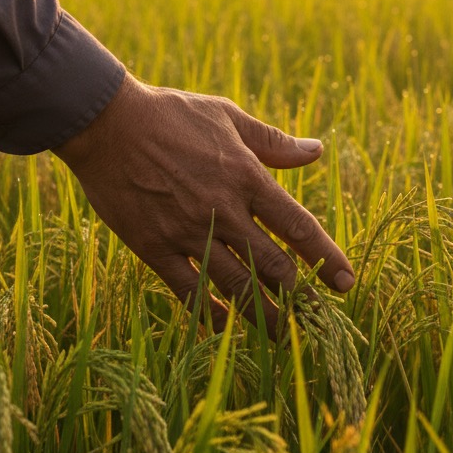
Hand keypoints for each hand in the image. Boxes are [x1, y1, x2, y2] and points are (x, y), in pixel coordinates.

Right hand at [52, 75, 354, 337]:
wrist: (105, 124)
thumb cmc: (170, 114)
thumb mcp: (227, 117)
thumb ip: (273, 141)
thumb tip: (316, 150)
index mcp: (246, 177)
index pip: (298, 227)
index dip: (327, 259)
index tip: (346, 283)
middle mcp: (223, 211)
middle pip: (273, 266)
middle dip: (300, 298)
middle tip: (318, 321)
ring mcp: (187, 233)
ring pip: (235, 287)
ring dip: (264, 316)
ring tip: (285, 338)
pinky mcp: (154, 249)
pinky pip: (188, 292)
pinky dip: (210, 313)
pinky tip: (226, 327)